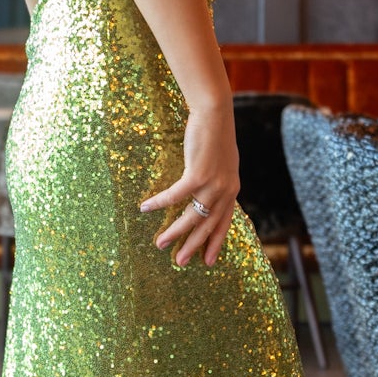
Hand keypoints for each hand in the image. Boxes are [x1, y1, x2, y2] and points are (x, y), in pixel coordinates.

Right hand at [140, 102, 238, 267]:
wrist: (215, 114)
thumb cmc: (215, 135)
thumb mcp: (223, 162)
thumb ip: (218, 180)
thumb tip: (206, 192)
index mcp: (231, 189)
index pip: (224, 223)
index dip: (215, 243)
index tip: (208, 262)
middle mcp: (225, 191)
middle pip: (207, 225)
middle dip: (192, 246)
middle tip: (180, 262)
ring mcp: (212, 184)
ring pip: (191, 217)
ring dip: (174, 232)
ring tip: (160, 243)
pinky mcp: (197, 175)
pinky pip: (174, 196)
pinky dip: (159, 203)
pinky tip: (145, 209)